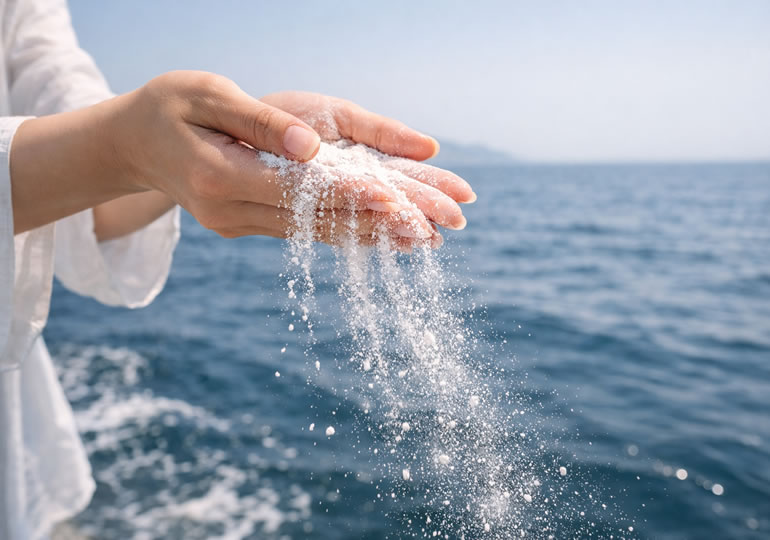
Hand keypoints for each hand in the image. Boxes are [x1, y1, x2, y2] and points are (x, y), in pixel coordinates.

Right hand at [11, 71, 473, 249]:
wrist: (131, 144)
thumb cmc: (169, 107)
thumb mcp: (208, 97)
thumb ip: (260, 124)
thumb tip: (313, 148)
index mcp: (222, 178)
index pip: (302, 192)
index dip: (353, 195)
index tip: (400, 200)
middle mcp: (233, 213)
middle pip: (320, 221)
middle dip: (381, 223)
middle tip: (438, 229)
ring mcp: (240, 225)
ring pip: (318, 234)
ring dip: (372, 236)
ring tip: (425, 241)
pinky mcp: (247, 226)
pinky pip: (304, 234)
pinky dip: (345, 233)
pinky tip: (379, 238)